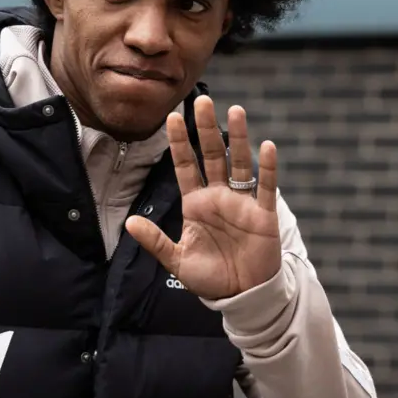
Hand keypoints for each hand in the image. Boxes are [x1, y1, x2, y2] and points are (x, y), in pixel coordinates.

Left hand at [126, 95, 280, 300]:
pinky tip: (267, 146)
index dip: (178, 142)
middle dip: (205, 128)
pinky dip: (268, 168)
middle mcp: (218, 195)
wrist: (242, 297)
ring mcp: (241, 202)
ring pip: (239, 162)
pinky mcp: (263, 214)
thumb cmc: (209, 277)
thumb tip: (129, 223)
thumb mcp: (177, 260)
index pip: (185, 165)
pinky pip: (266, 187)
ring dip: (237, 137)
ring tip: (235, 110)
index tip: (170, 117)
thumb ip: (155, 241)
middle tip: (201, 100)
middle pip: (211, 154)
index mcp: (195, 202)